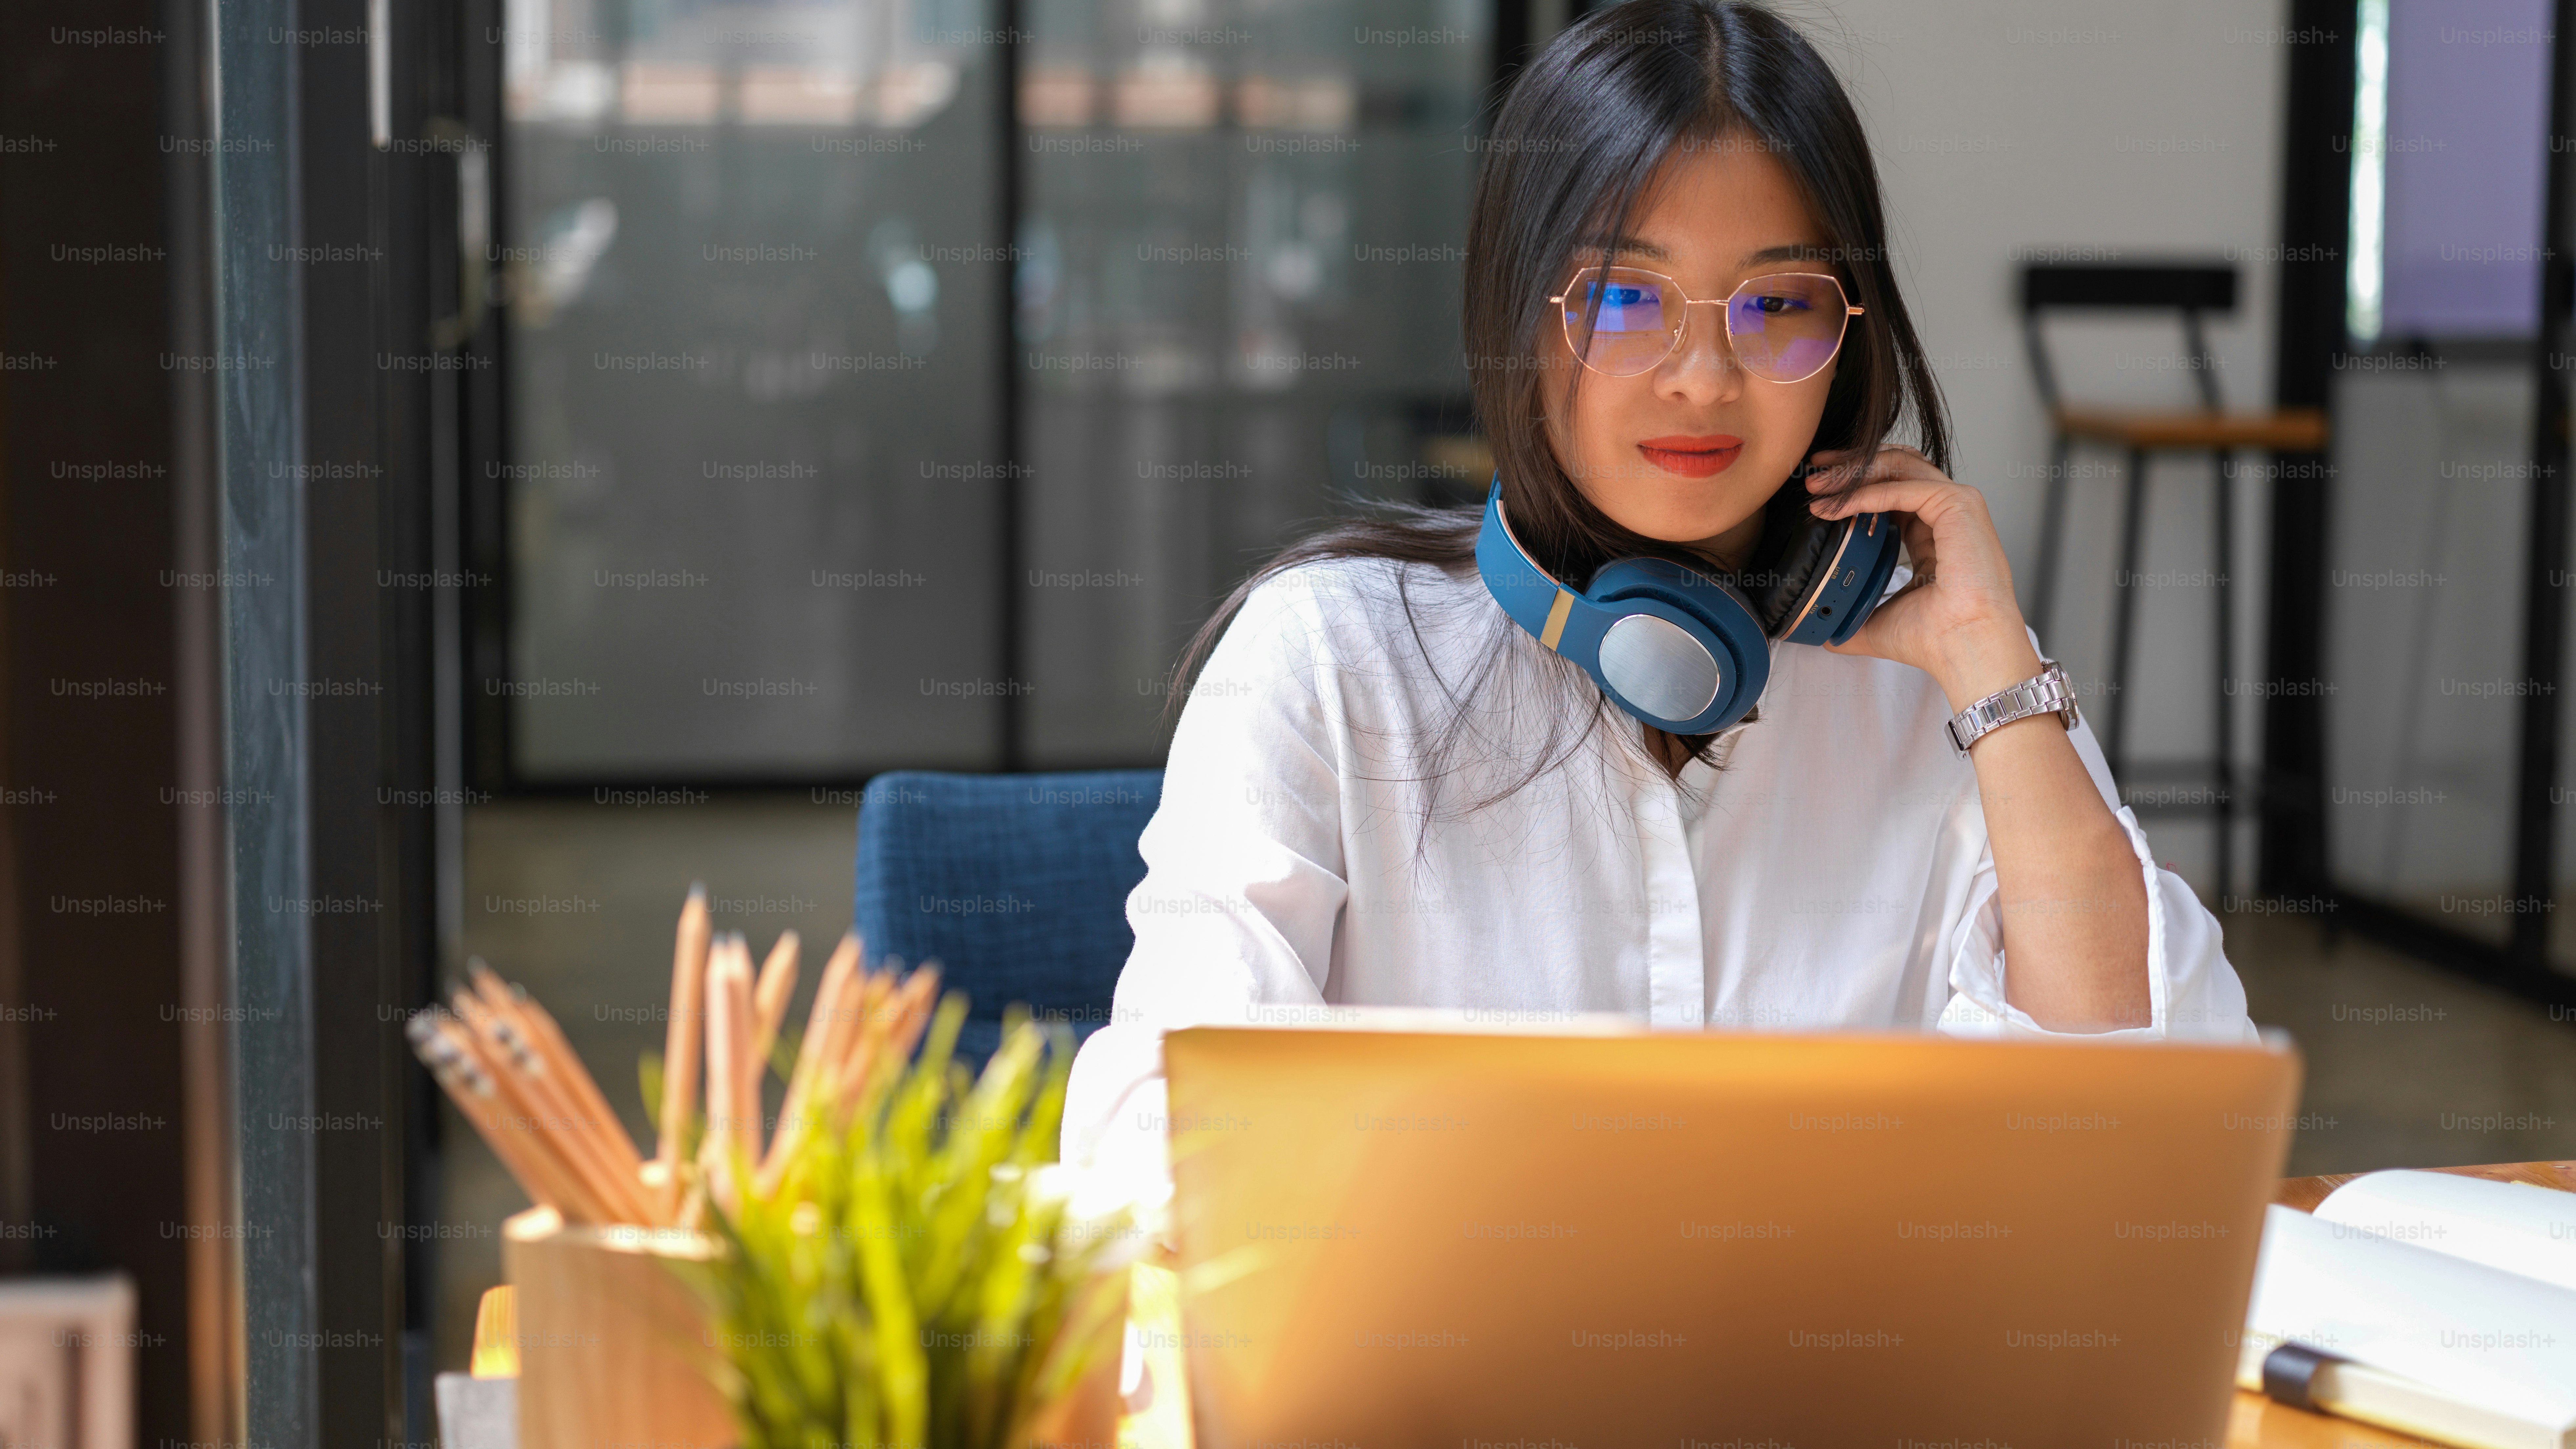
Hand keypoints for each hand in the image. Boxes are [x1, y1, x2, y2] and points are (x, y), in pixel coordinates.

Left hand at [1804, 446, 2042, 710]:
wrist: (1963, 649)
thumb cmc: (1935, 639)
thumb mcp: (1878, 620)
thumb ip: (1851, 612)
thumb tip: (1819, 625)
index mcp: (1934, 532)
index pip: (1894, 488)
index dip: (1856, 481)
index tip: (1820, 486)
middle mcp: (1948, 512)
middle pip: (1896, 467)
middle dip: (1851, 465)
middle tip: (1813, 472)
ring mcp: (1957, 505)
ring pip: (1899, 466)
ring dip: (1853, 472)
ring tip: (1817, 485)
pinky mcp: (1958, 505)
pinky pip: (1901, 487)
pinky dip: (1863, 493)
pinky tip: (1835, 506)